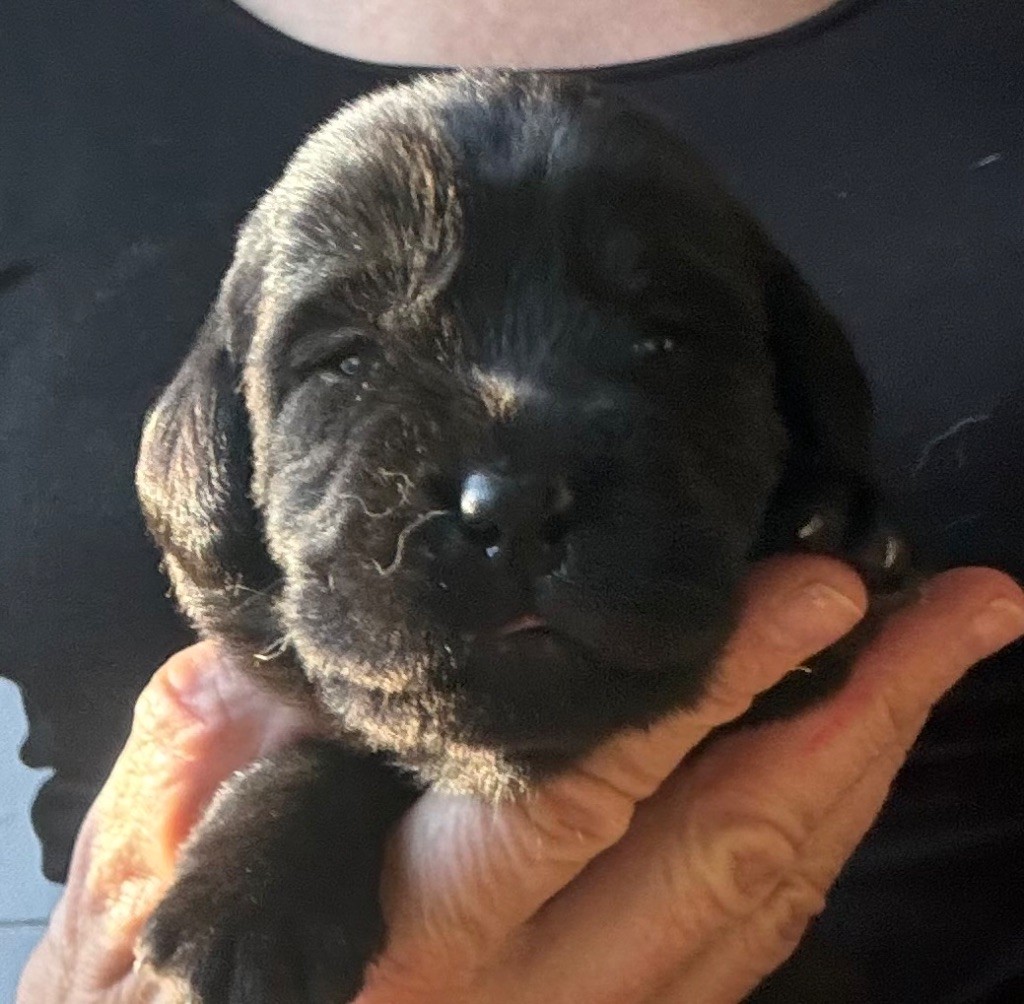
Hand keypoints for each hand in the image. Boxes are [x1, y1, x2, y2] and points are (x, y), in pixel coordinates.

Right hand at [19, 557, 1023, 1002]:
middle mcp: (536, 995)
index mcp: (417, 938)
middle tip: (955, 609)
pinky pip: (747, 944)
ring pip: (768, 901)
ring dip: (862, 771)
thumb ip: (212, 755)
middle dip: (861, 718)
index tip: (813, 586)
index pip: (589, 788)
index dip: (714, 682)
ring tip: (934, 658)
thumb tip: (281, 660)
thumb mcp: (147, 874)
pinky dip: (809, 840)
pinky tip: (843, 764)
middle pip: (739, 849)